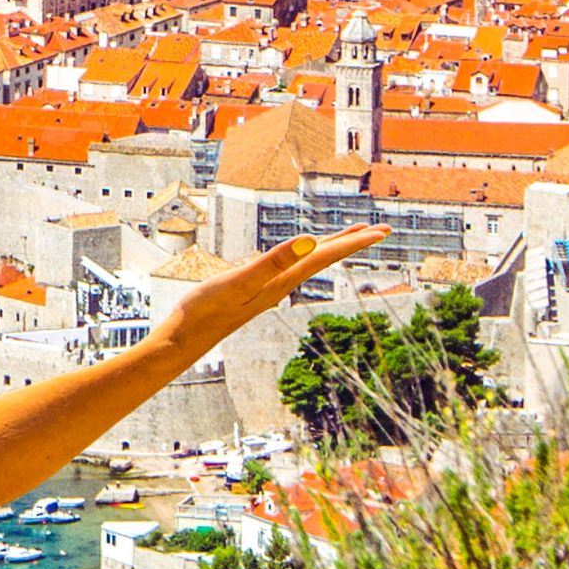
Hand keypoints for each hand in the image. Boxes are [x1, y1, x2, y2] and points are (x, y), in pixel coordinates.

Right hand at [155, 223, 387, 354]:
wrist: (186, 337)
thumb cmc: (206, 309)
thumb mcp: (238, 281)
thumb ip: (272, 261)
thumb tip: (309, 241)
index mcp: (283, 280)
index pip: (326, 256)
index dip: (354, 242)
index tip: (381, 231)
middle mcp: (282, 284)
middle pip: (326, 259)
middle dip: (353, 243)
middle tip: (381, 231)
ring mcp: (270, 288)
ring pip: (311, 263)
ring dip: (333, 248)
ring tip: (351, 237)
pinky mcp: (257, 289)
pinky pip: (292, 266)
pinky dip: (307, 255)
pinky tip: (303, 254)